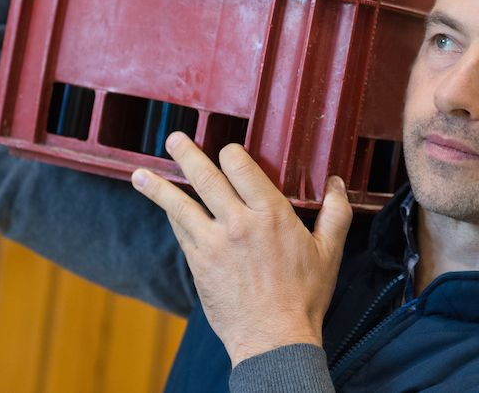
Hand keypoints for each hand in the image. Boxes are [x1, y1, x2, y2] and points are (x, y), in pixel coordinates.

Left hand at [132, 133, 352, 366]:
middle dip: (187, 154)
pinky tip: (162, 206)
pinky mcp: (198, 264)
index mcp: (270, 214)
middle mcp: (237, 223)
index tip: (229, 150)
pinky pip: (180, 232)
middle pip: (205, 177)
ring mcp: (213, 244)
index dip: (232, 153)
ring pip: (180, 204)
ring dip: (159, 186)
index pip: (241, 166)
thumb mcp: (329, 252)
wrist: (274, 339)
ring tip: (140, 173)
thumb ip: (335, 213)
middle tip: (174, 139)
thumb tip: (337, 184)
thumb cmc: (304, 297)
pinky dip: (170, 215)